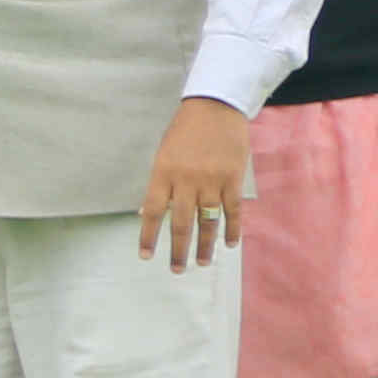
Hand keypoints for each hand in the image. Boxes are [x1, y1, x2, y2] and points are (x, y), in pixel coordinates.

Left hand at [139, 95, 249, 270]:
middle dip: (178, 249)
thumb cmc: (184, 132)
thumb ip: (158, 183)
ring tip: (202, 263)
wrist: (215, 108)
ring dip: (205, 245)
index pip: (151, 211)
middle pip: (180, 222)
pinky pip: (232, 211)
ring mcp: (211, 181)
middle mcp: (186, 180)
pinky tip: (230, 244)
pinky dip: (231, 229)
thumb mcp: (163, 154)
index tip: (145, 255)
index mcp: (163, 172)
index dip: (148, 235)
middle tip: (176, 269)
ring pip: (207, 221)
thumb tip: (145, 212)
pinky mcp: (233, 180)